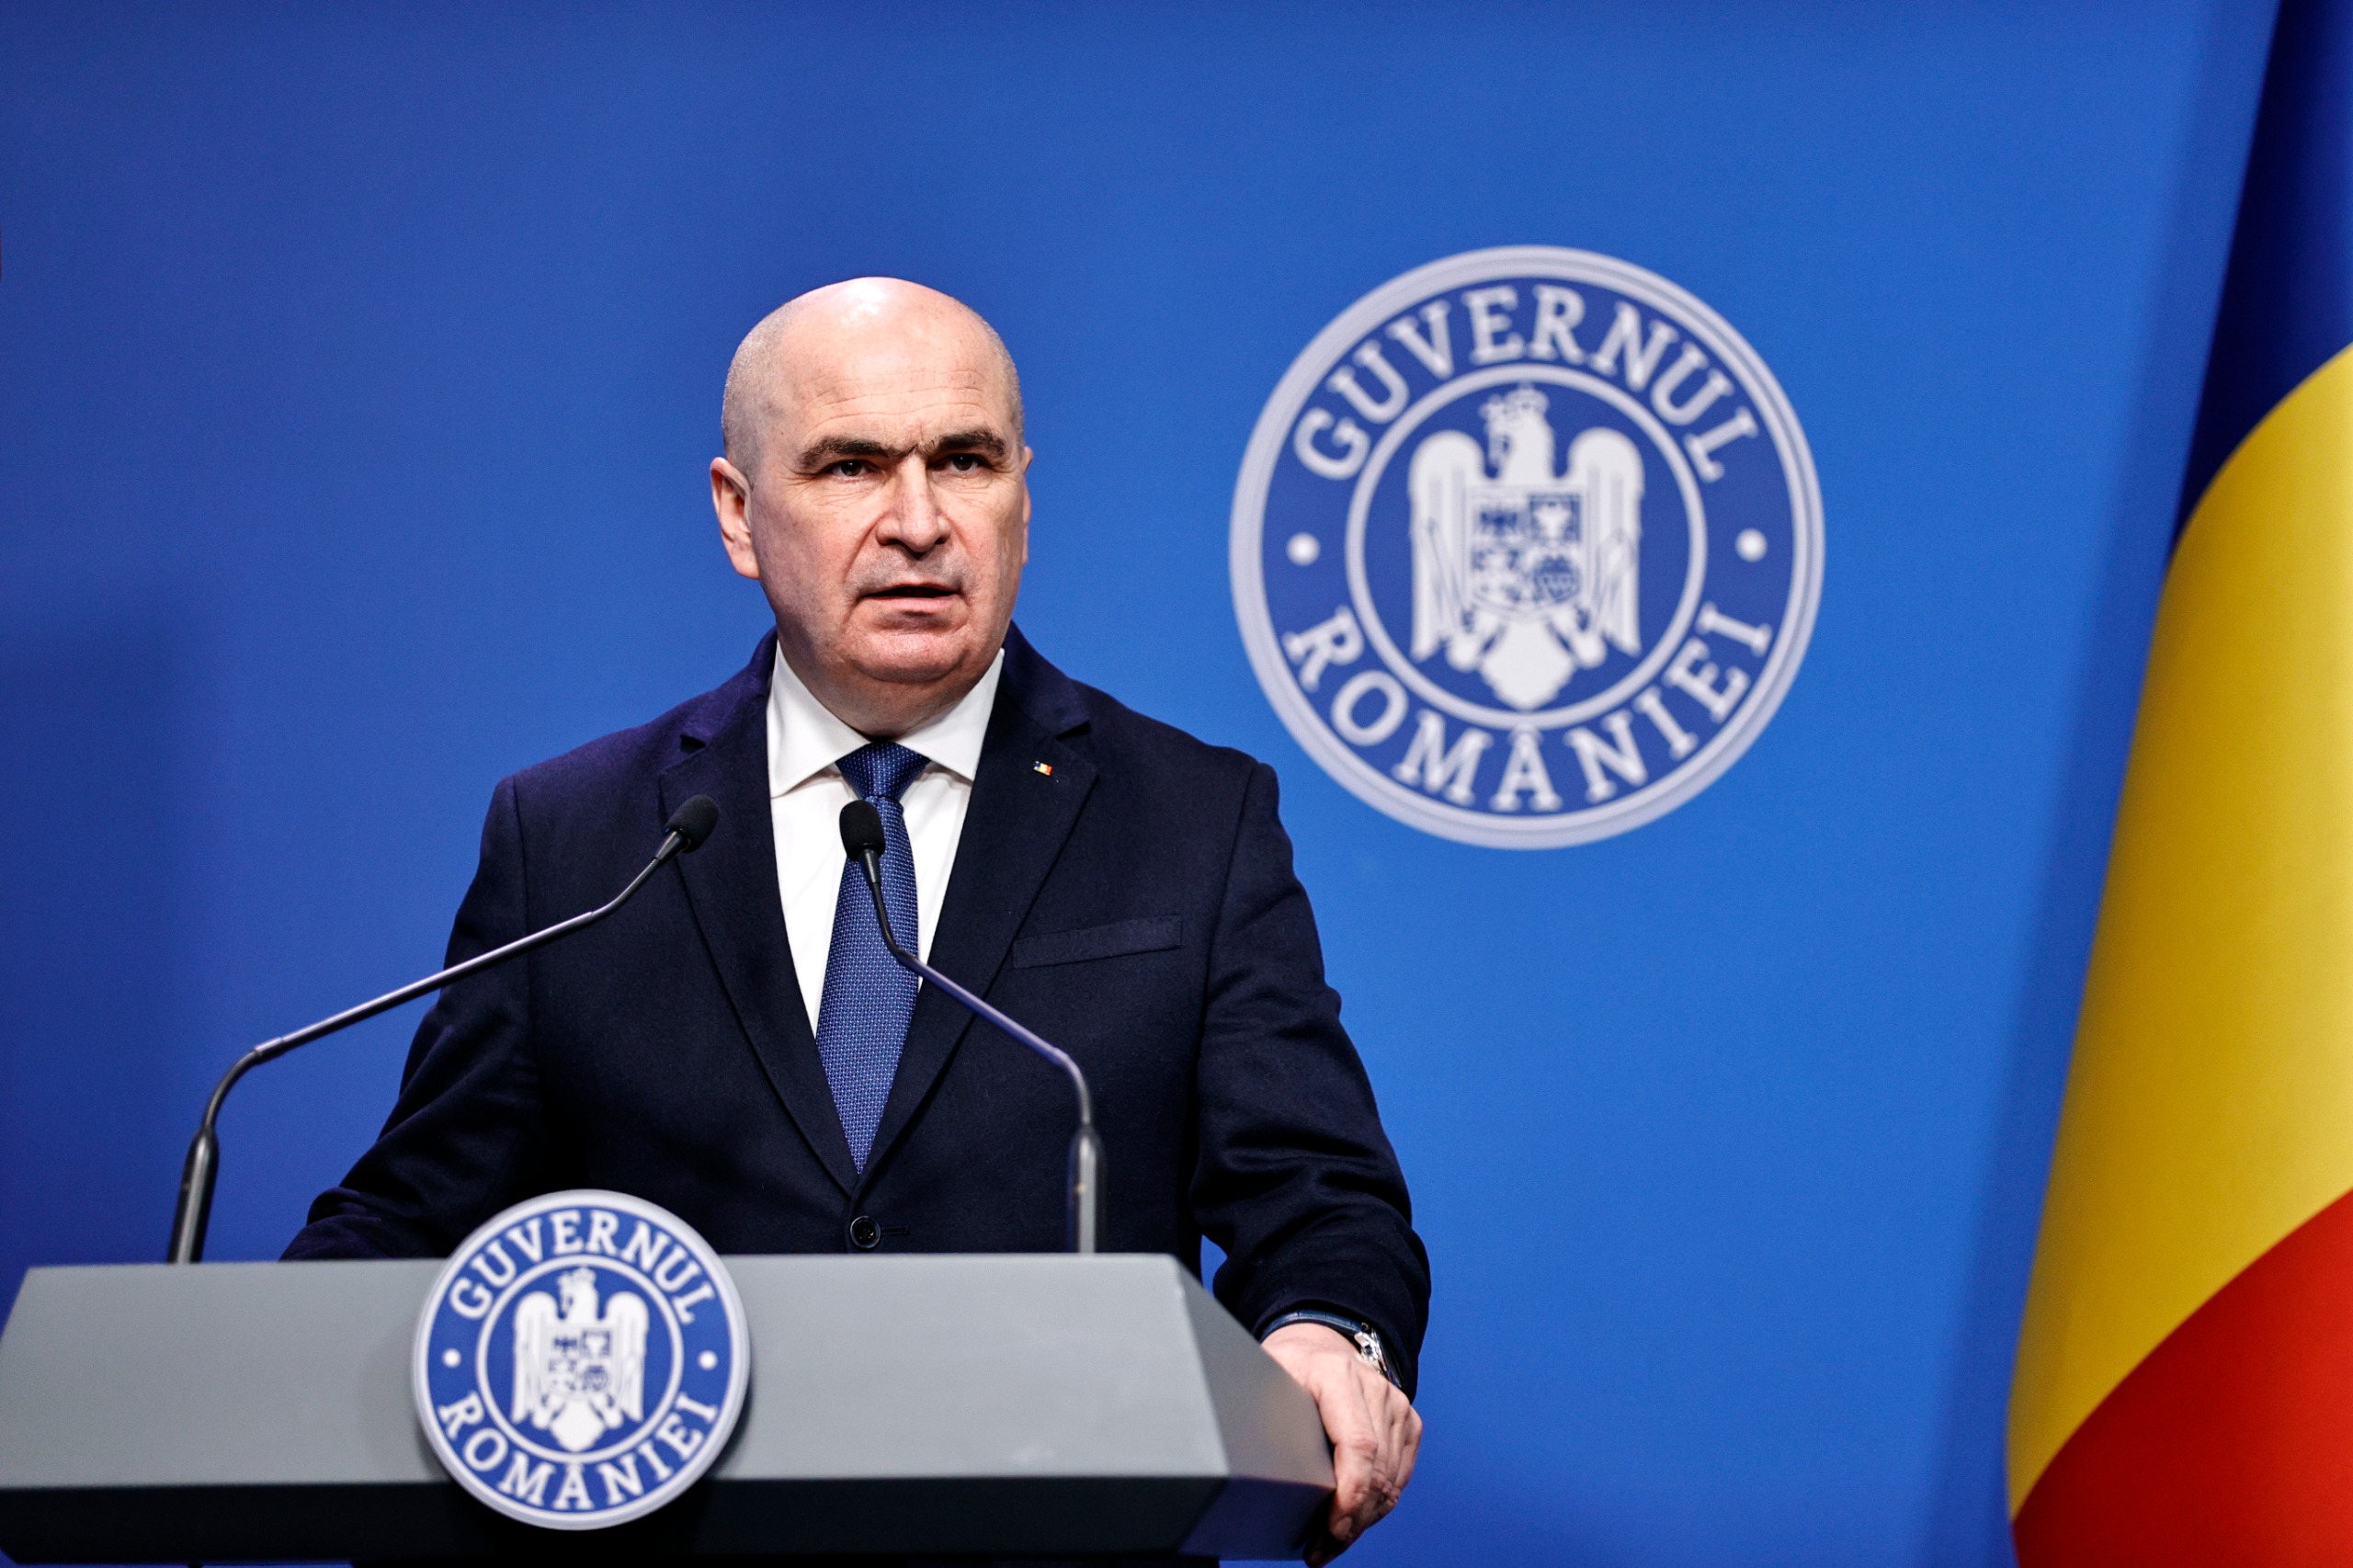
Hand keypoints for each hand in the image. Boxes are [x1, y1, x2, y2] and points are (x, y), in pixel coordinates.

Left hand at [1261, 1322, 1421, 1564]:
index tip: (1332, 1528)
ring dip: (1362, 1522)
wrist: (1322, 1347)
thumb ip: (1262, 1410)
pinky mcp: (1408, 1423)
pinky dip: (1377, 1508)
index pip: (1358, 1444)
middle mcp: (1375, 1388)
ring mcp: (1397, 1406)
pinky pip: (1399, 1478)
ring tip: (1329, 1546)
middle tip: (1319, 1551)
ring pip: (1391, 1482)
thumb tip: (1246, 1455)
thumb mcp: (1266, 1377)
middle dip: (1350, 1520)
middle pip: (1377, 1471)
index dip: (1350, 1493)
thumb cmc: (1288, 1368)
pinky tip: (1351, 1524)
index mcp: (1336, 1375)